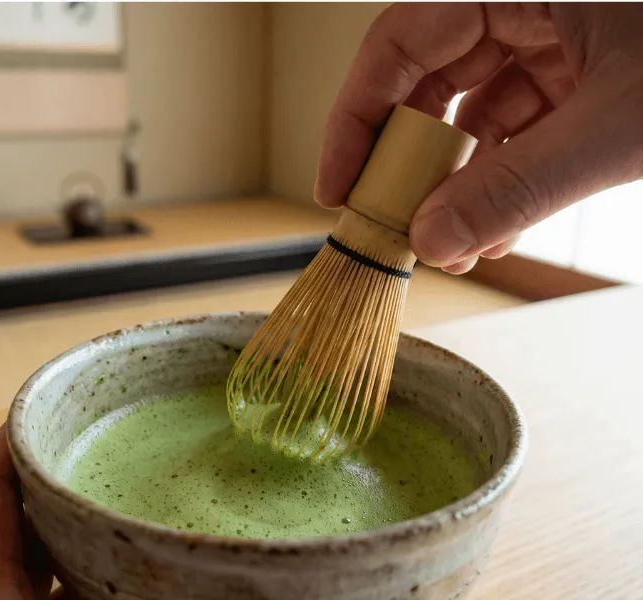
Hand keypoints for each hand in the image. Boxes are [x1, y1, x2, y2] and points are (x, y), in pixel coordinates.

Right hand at [315, 3, 642, 273]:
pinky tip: (493, 222)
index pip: (396, 44)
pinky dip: (503, 172)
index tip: (338, 188)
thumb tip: (431, 242)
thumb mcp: (620, 127)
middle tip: (392, 224)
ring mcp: (551, 26)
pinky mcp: (578, 61)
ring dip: (458, 179)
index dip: (355, 120)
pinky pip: (517, 118)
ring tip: (449, 240)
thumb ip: (517, 188)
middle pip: (426, 79)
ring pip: (471, 105)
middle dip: (409, 161)